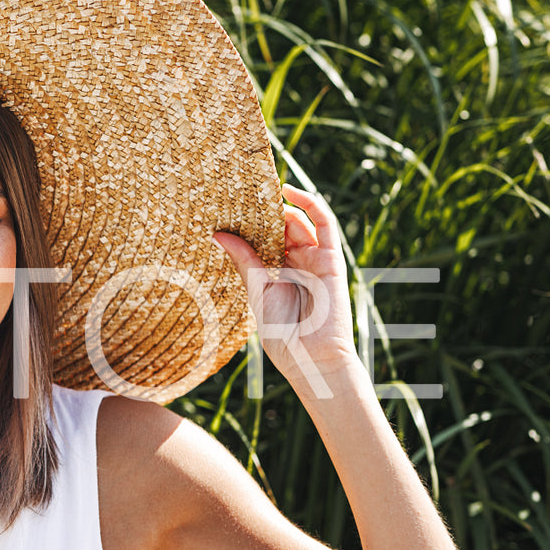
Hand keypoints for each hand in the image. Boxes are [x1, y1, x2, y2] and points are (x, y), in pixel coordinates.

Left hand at [213, 184, 357, 389]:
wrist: (312, 359)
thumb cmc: (283, 335)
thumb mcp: (257, 291)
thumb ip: (244, 260)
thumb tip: (217, 234)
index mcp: (278, 275)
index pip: (265, 241)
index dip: (249, 224)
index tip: (226, 206)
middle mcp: (297, 265)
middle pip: (281, 228)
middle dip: (262, 211)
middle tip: (237, 192)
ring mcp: (315, 260)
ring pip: (299, 223)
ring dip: (281, 206)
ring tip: (257, 189)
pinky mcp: (331, 259)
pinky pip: (325, 224)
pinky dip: (311, 204)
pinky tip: (289, 191)